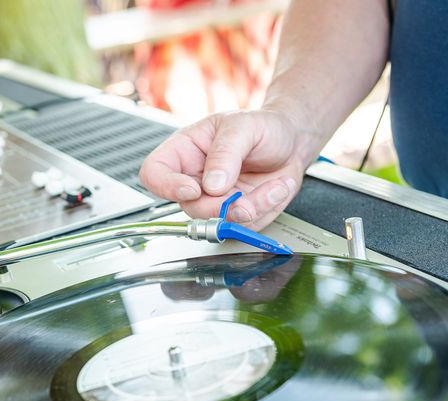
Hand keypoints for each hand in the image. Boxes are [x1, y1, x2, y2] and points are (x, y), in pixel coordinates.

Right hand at [139, 109, 312, 230]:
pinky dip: (266, 210)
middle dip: (221, 206)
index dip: (167, 186)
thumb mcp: (243, 127)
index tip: (194, 188)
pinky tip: (277, 188)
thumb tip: (212, 184)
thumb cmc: (263, 127)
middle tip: (245, 195)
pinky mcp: (236, 215)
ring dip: (251, 208)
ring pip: (219, 221)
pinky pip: (244, 226)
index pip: (154, 173)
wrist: (292, 142)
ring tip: (274, 184)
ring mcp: (215, 200)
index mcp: (185, 151)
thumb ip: (225, 153)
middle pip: (189, 207)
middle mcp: (196, 179)